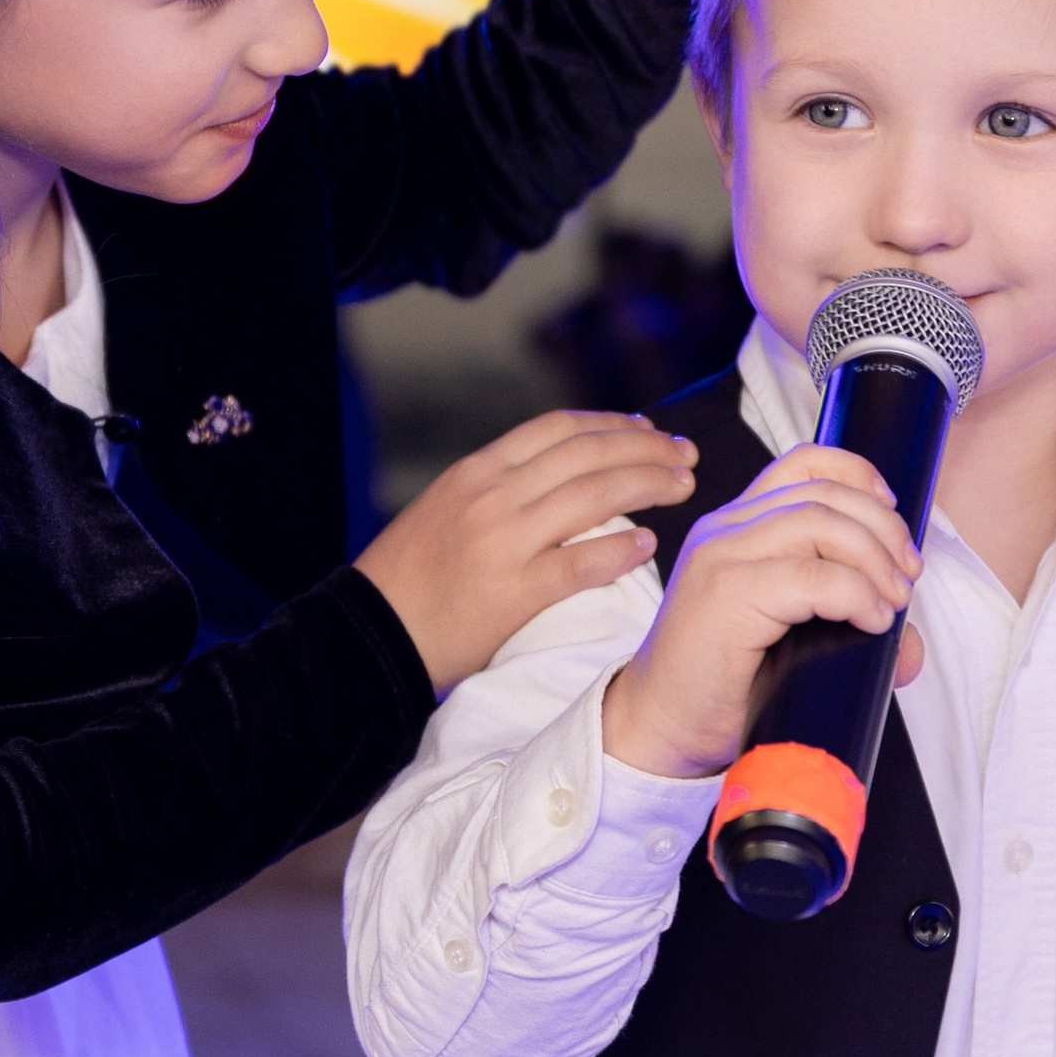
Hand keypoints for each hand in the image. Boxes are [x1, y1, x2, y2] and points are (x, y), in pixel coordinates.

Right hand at [356, 411, 695, 692]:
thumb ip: (499, 488)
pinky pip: (581, 564)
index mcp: (476, 470)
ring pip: (595, 496)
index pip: (558, 427)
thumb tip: (562, 477)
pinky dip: (619, 549)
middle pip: (588, 453)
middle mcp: (493, 494)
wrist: (368, 633)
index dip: (611, 423)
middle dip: (648, 448)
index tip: (647, 429)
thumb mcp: (446, 508)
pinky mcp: (513, 592)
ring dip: (650, 485)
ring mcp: (503, 541)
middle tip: (686, 454)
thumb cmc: (409, 578)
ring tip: (683, 487)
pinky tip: (647, 546)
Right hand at [602, 445, 921, 779]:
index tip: (894, 511)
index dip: (857, 474)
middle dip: (882, 529)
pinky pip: (811, 577)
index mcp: (735, 526)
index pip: (801, 465)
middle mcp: (723, 530)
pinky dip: (855, 593)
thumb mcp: (790, 638)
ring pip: (819, 523)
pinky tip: (870, 618)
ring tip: (892, 600)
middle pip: (822, 494)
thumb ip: (846, 624)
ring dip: (873, 559)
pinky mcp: (725, 596)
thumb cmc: (720, 682)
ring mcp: (720, 558)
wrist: (660, 725)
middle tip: (907, 575)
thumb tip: (910, 646)